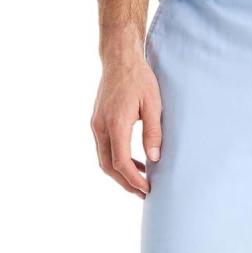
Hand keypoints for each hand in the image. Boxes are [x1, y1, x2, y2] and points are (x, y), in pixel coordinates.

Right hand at [90, 39, 162, 197]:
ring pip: (104, 159)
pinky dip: (117, 160)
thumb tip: (155, 158)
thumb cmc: (139, 78)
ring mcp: (96, 124)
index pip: (121, 162)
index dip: (134, 179)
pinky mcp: (98, 122)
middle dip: (125, 183)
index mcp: (115, 123)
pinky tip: (135, 163)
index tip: (148, 189)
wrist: (119, 58)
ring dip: (121, 173)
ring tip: (141, 182)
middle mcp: (101, 126)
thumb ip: (153, 132)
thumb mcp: (153, 105)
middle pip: (108, 166)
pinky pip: (105, 148)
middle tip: (144, 193)